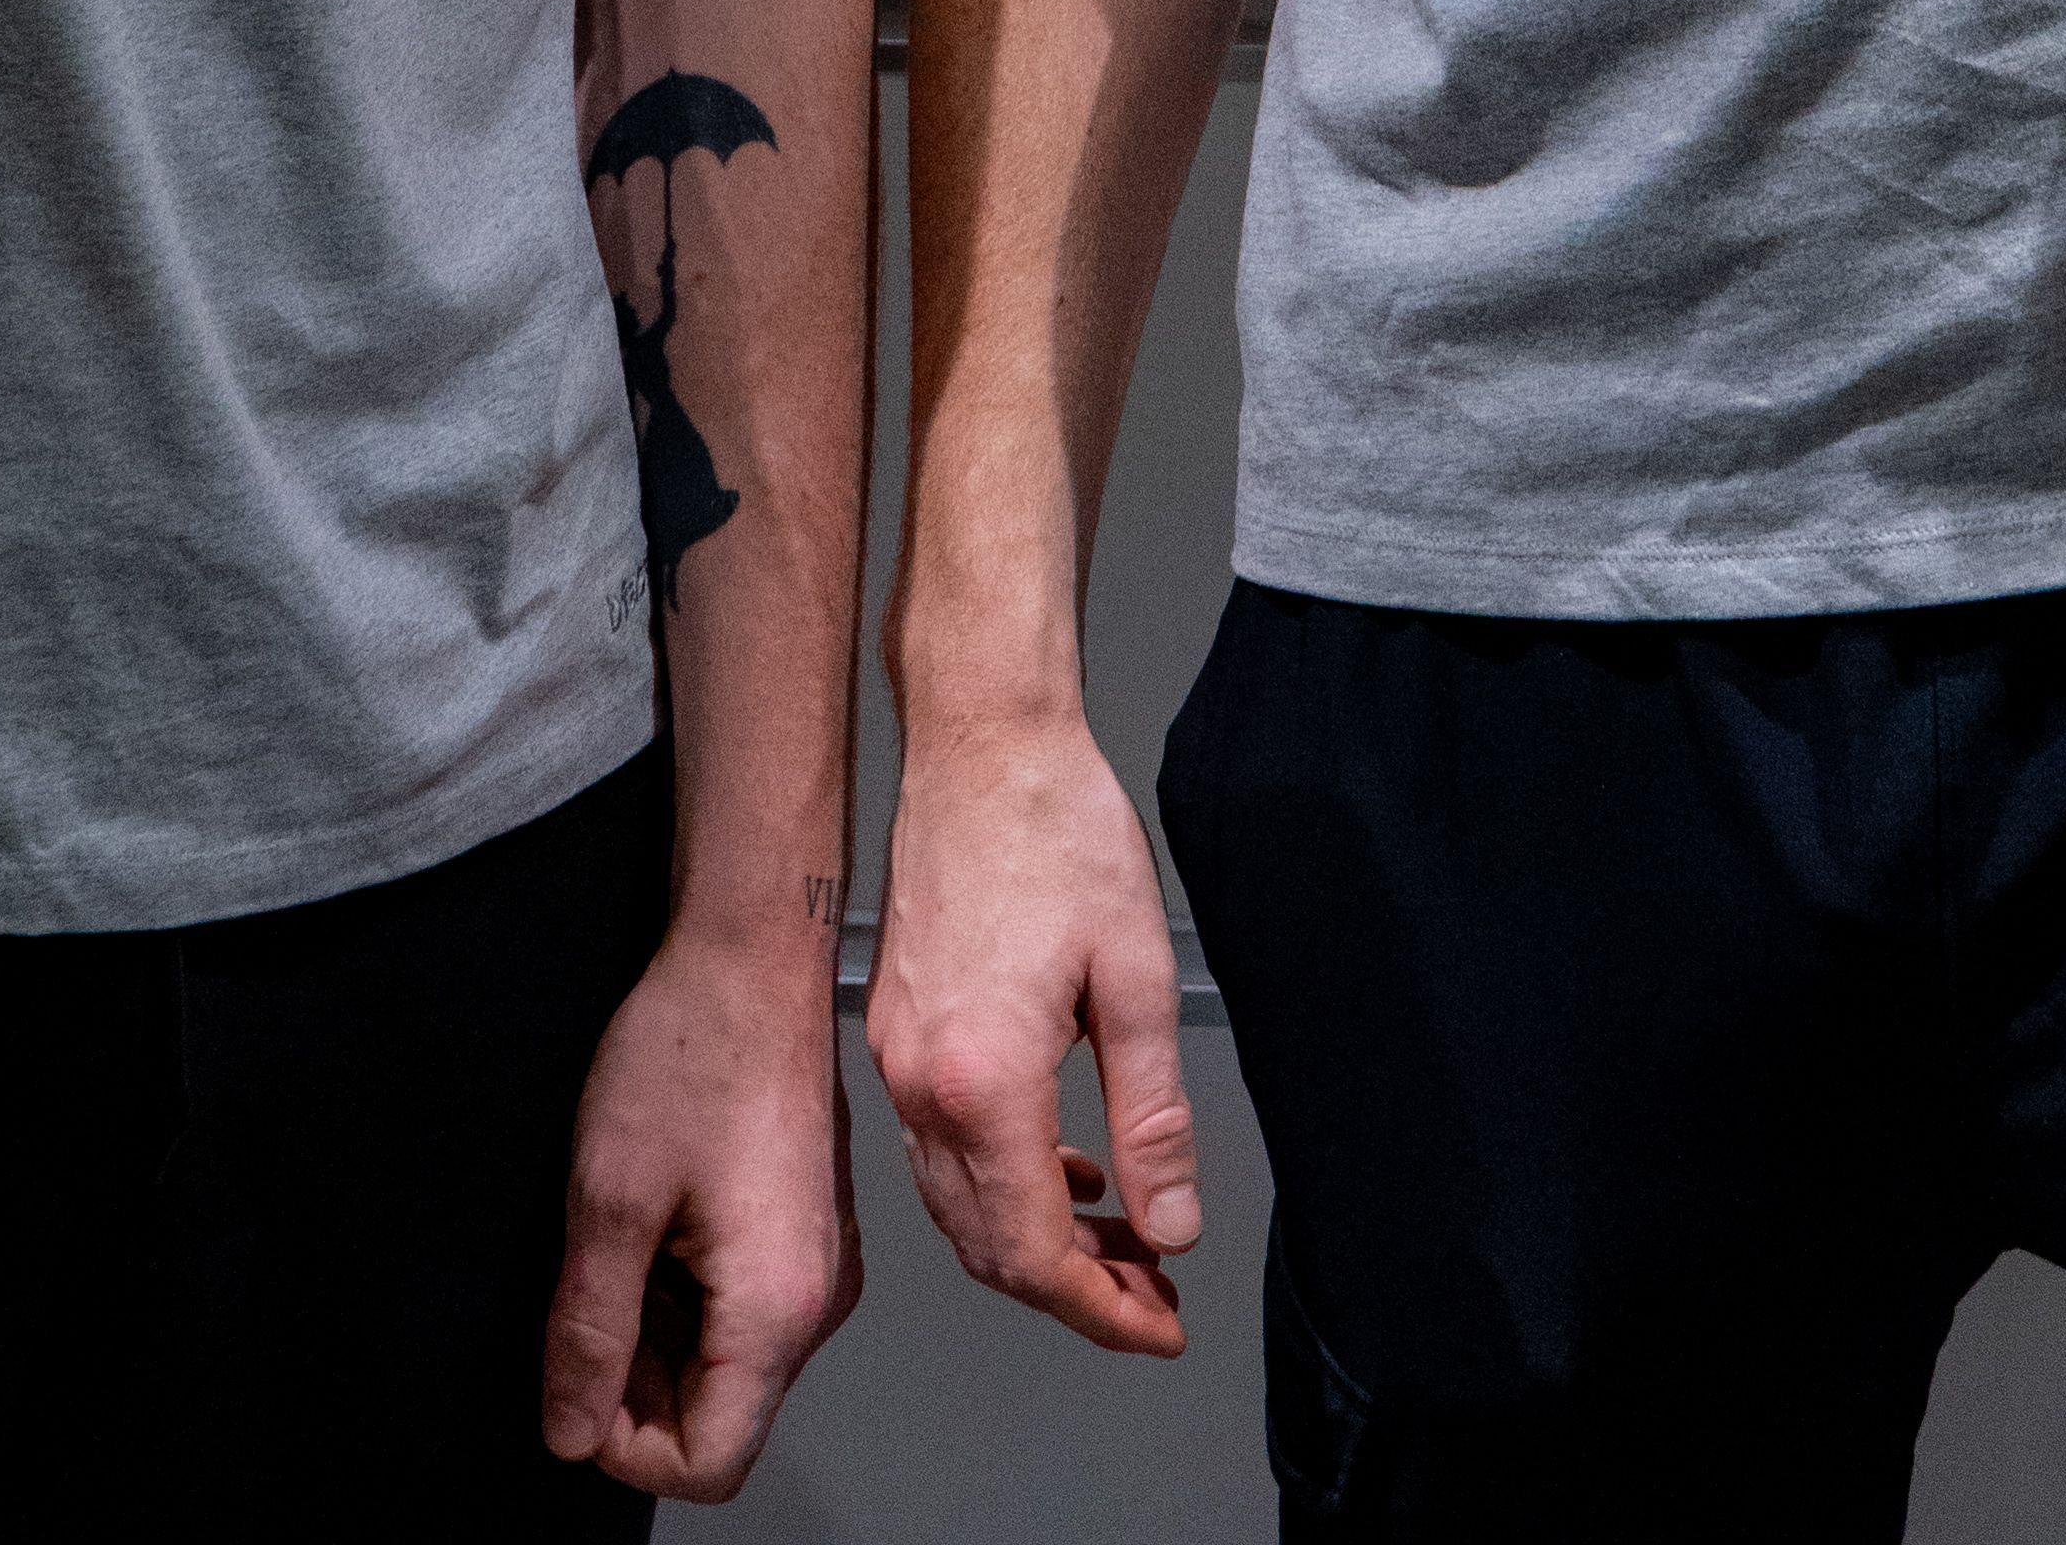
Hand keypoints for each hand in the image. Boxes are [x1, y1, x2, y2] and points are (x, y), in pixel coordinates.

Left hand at [542, 918, 857, 1498]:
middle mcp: (818, 1300)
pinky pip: (749, 1310)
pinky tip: (660, 1224)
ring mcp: (822, 1266)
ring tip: (623, 1244)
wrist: (751, 954)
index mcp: (777, 1307)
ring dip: (663, 1336)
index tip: (577, 1385)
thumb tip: (570, 1427)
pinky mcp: (811, 1233)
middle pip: (723, 1418)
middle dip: (640, 1386)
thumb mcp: (609, 1197)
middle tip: (587, 1302)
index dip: (625, 1446)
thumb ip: (587, 1330)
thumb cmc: (695, 1047)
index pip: (709, 1463)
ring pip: (733, 1365)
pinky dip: (692, 1295)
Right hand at [867, 706, 1201, 1360]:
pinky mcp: (896, 1029)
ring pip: (958, 1207)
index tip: (1158, 1324)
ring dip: (1035, 1242)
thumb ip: (1153, 1118)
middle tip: (1150, 1295)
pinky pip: (939, 1150)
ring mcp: (897, 1057)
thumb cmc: (1057, 828)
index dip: (1102, 1308)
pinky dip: (999, 1184)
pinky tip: (1060, 1167)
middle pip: (987, 1247)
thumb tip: (1170, 1224)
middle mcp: (922, 1082)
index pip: (1033, 1251)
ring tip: (1120, 1238)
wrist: (980, 740)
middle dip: (1073, 1291)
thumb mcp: (1137, 977)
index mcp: (983, 1079)